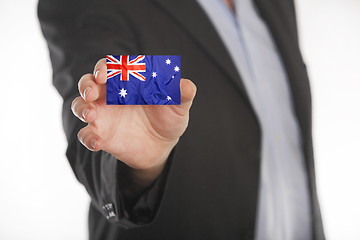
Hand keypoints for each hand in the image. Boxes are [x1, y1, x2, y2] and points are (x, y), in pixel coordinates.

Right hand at [71, 58, 195, 184]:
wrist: (163, 146)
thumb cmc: (169, 118)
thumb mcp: (179, 106)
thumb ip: (181, 95)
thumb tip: (187, 86)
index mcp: (128, 82)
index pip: (111, 67)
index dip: (106, 67)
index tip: (106, 74)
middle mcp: (111, 95)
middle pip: (89, 83)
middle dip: (86, 85)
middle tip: (91, 92)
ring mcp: (104, 116)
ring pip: (81, 106)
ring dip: (81, 108)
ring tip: (90, 115)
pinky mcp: (102, 135)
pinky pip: (86, 135)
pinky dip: (88, 138)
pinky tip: (97, 142)